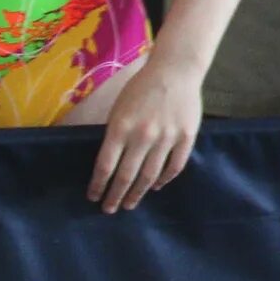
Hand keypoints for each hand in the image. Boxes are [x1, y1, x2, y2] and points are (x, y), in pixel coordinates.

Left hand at [88, 56, 203, 211]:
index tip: (93, 197)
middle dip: (115, 195)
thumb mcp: (119, 108)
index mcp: (121, 128)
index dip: (98, 185)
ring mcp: (167, 137)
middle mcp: (143, 136)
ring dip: (138, 192)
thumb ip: (115, 134)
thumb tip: (111, 162)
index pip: (105, 166)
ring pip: (150, 175)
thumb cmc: (142, 88)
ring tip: (130, 204)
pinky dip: (164, 179)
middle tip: (109, 209)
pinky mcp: (186, 136)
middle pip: (126, 175)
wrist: (176, 71)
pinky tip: (156, 186)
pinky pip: (175, 165)